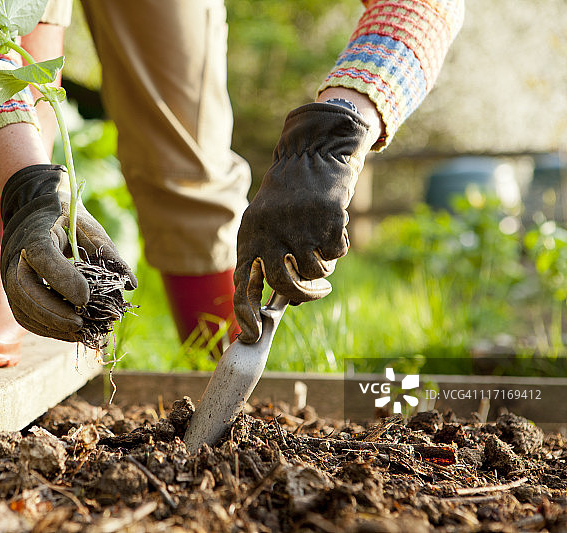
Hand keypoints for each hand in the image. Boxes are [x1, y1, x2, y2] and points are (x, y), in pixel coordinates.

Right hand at [0, 164, 136, 340]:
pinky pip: (26, 316)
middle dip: (54, 311)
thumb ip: (108, 254)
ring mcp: (10, 276)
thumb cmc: (65, 219)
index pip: (43, 257)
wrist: (32, 213)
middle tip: (82, 323)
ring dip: (52, 325)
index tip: (86, 298)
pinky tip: (70, 332)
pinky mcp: (13, 292)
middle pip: (25, 289)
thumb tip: (130, 285)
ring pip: (23, 308)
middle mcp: (16, 256)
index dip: (63, 279)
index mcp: (36, 233)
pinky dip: (47, 328)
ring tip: (81, 332)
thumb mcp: (88, 227)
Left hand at [234, 103, 372, 342]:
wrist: (311, 158)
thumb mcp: (268, 227)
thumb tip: (284, 304)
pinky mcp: (326, 221)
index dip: (246, 313)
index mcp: (249, 237)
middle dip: (305, 295)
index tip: (252, 335)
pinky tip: (331, 226)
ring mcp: (298, 227)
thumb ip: (271, 262)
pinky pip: (335, 255)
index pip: (243, 283)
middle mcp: (269, 233)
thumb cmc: (287, 201)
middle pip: (285, 285)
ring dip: (323, 266)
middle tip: (320, 292)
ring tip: (320, 241)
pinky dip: (337, 247)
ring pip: (314, 272)